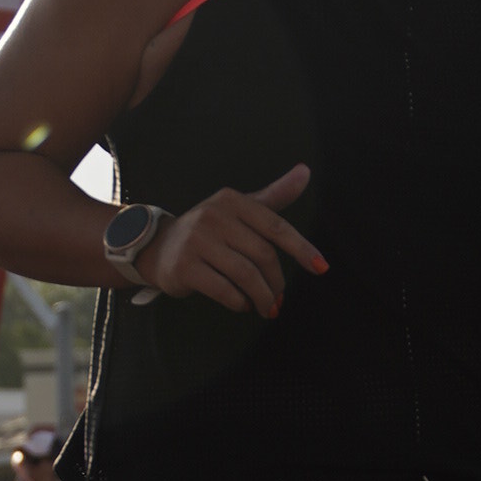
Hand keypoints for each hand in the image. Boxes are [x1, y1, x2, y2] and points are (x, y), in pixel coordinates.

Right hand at [138, 165, 327, 317]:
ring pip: (245, 275)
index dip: (302, 249)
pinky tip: (243, 304)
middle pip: (262, 255)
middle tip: (279, 300)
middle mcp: (214, 215)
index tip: (321, 268)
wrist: (158, 247)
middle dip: (277, 282)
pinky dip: (240, 302)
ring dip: (262, 297)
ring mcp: (197, 241)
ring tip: (267, 308)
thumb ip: (275, 195)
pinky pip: (224, 290)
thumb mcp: (240, 209)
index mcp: (233, 200)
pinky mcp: (185, 267)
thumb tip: (306, 171)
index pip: (276, 227)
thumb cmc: (210, 230)